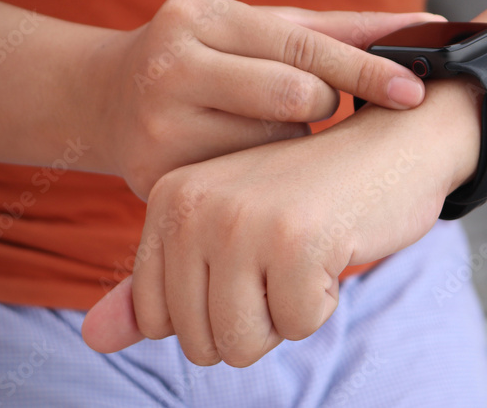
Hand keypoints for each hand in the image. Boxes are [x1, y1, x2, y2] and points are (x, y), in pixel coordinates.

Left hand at [81, 80, 482, 364]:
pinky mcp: (295, 239)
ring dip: (287, 316)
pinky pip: (299, 326)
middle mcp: (196, 205)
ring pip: (242, 344)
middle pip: (201, 341)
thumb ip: (160, 285)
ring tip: (306, 254)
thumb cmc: (313, 194)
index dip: (217, 309)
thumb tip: (92, 339)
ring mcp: (242, 220)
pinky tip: (335, 244)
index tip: (254, 257)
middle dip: (257, 319)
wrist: (394, 143)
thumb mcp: (229, 234)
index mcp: (171, 199)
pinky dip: (324, 301)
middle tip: (287, 256)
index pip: (159, 319)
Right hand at [83, 0, 441, 197]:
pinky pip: (246, 184)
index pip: (303, 46)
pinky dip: (261, 172)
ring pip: (276, 145)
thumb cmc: (203, 55)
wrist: (99, 98)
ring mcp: (158, 125)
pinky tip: (238, 156)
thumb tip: (428, 26)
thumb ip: (336, 30)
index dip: (366, 71)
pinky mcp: (154, 177)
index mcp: (200, 16)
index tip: (414, 91)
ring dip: (288, 141)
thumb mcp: (255, 27)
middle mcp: (173, 65)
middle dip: (320, 104)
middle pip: (296, 97)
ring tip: (255, 124)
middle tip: (306, 103)